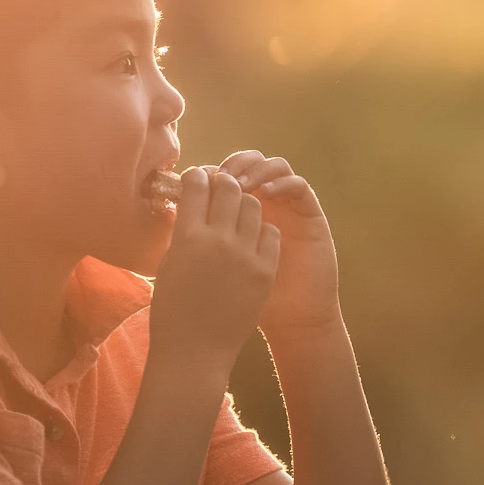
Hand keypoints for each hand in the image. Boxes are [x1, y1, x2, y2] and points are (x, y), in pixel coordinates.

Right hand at [148, 167, 280, 367]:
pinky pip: (270, 234)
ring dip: (244, 204)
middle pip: (230, 187)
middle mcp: (220, 241)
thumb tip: (193, 204)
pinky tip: (251, 239)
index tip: (197, 179)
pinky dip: (261, 230)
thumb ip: (184, 231)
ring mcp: (247, 255)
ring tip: (237, 215)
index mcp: (189, 237)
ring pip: (254, 206)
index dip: (197, 177)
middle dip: (224, 183)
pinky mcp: (266, 271)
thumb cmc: (172, 310)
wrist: (196, 352)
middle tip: (220, 190)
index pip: (198, 185)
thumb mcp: (169, 263)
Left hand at [214, 151, 341, 336]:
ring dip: (255, 169)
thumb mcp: (217, 269)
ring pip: (274, 166)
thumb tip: (173, 213)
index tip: (197, 180)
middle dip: (232, 168)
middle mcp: (265, 203)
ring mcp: (288, 206)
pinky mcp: (310, 214)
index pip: (223, 177)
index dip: (211, 173)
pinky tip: (266, 193)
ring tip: (241, 183)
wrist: (291, 319)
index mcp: (238, 213)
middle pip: (247, 165)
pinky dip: (282, 183)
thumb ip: (199, 240)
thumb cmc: (245, 301)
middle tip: (220, 177)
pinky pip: (299, 186)